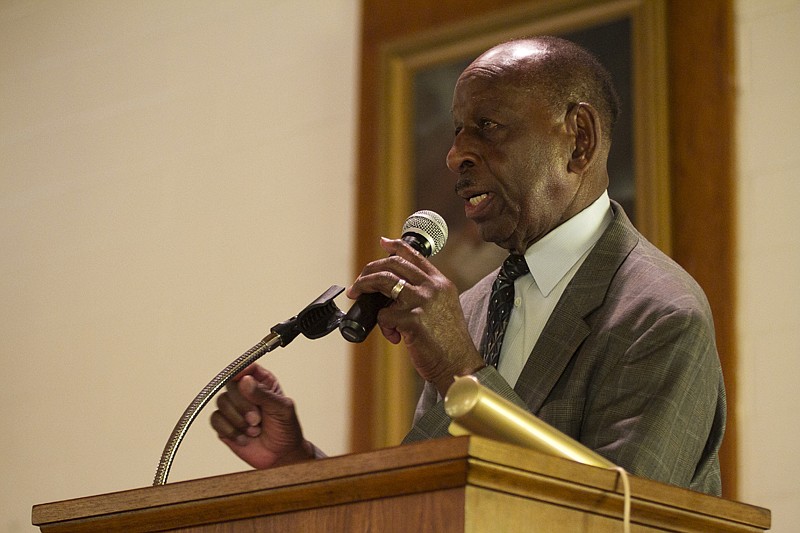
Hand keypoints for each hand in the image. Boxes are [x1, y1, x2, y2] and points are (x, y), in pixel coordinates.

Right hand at [210, 364, 314, 468]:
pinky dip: (230, 431)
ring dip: (238, 420)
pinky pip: (216, 420)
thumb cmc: (287, 430)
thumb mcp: (282, 409)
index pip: (247, 368)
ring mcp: (234, 409)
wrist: (282, 456)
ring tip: (254, 430)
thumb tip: (245, 381)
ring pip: (221, 402)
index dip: (241, 371)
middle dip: (243, 405)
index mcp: (262, 382)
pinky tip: (244, 438)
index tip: (242, 381)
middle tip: (257, 419)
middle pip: (230, 385)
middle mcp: (246, 393)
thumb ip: (263, 394)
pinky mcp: (225, 425)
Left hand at [347, 237, 485, 395]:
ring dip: (364, 287)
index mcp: (440, 282)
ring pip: (383, 281)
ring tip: (357, 297)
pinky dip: (383, 326)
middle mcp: (432, 287)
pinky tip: (394, 337)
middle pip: (393, 264)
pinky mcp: (412, 319)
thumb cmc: (449, 342)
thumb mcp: (444, 307)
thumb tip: (394, 288)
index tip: (383, 242)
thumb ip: (427, 293)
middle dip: (369, 271)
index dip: (395, 246)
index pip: (415, 255)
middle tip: (358, 283)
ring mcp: (422, 301)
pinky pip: (384, 315)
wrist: (459, 365)